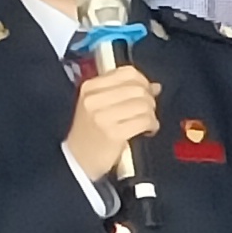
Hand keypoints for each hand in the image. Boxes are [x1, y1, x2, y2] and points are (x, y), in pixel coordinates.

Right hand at [64, 64, 159, 178]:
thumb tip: (153, 86)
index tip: (146, 91)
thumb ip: (123, 92)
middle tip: (148, 110)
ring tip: (147, 121)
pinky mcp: (114, 133)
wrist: (77, 159)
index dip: (143, 81)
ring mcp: (103, 116)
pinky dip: (152, 125)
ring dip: (151, 114)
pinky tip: (147, 130)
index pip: (127, 72)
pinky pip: (145, 121)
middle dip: (149, 99)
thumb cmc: (90, 132)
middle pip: (138, 88)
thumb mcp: (98, 105)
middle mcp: (94, 99)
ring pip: (143, 104)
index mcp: (90, 87)